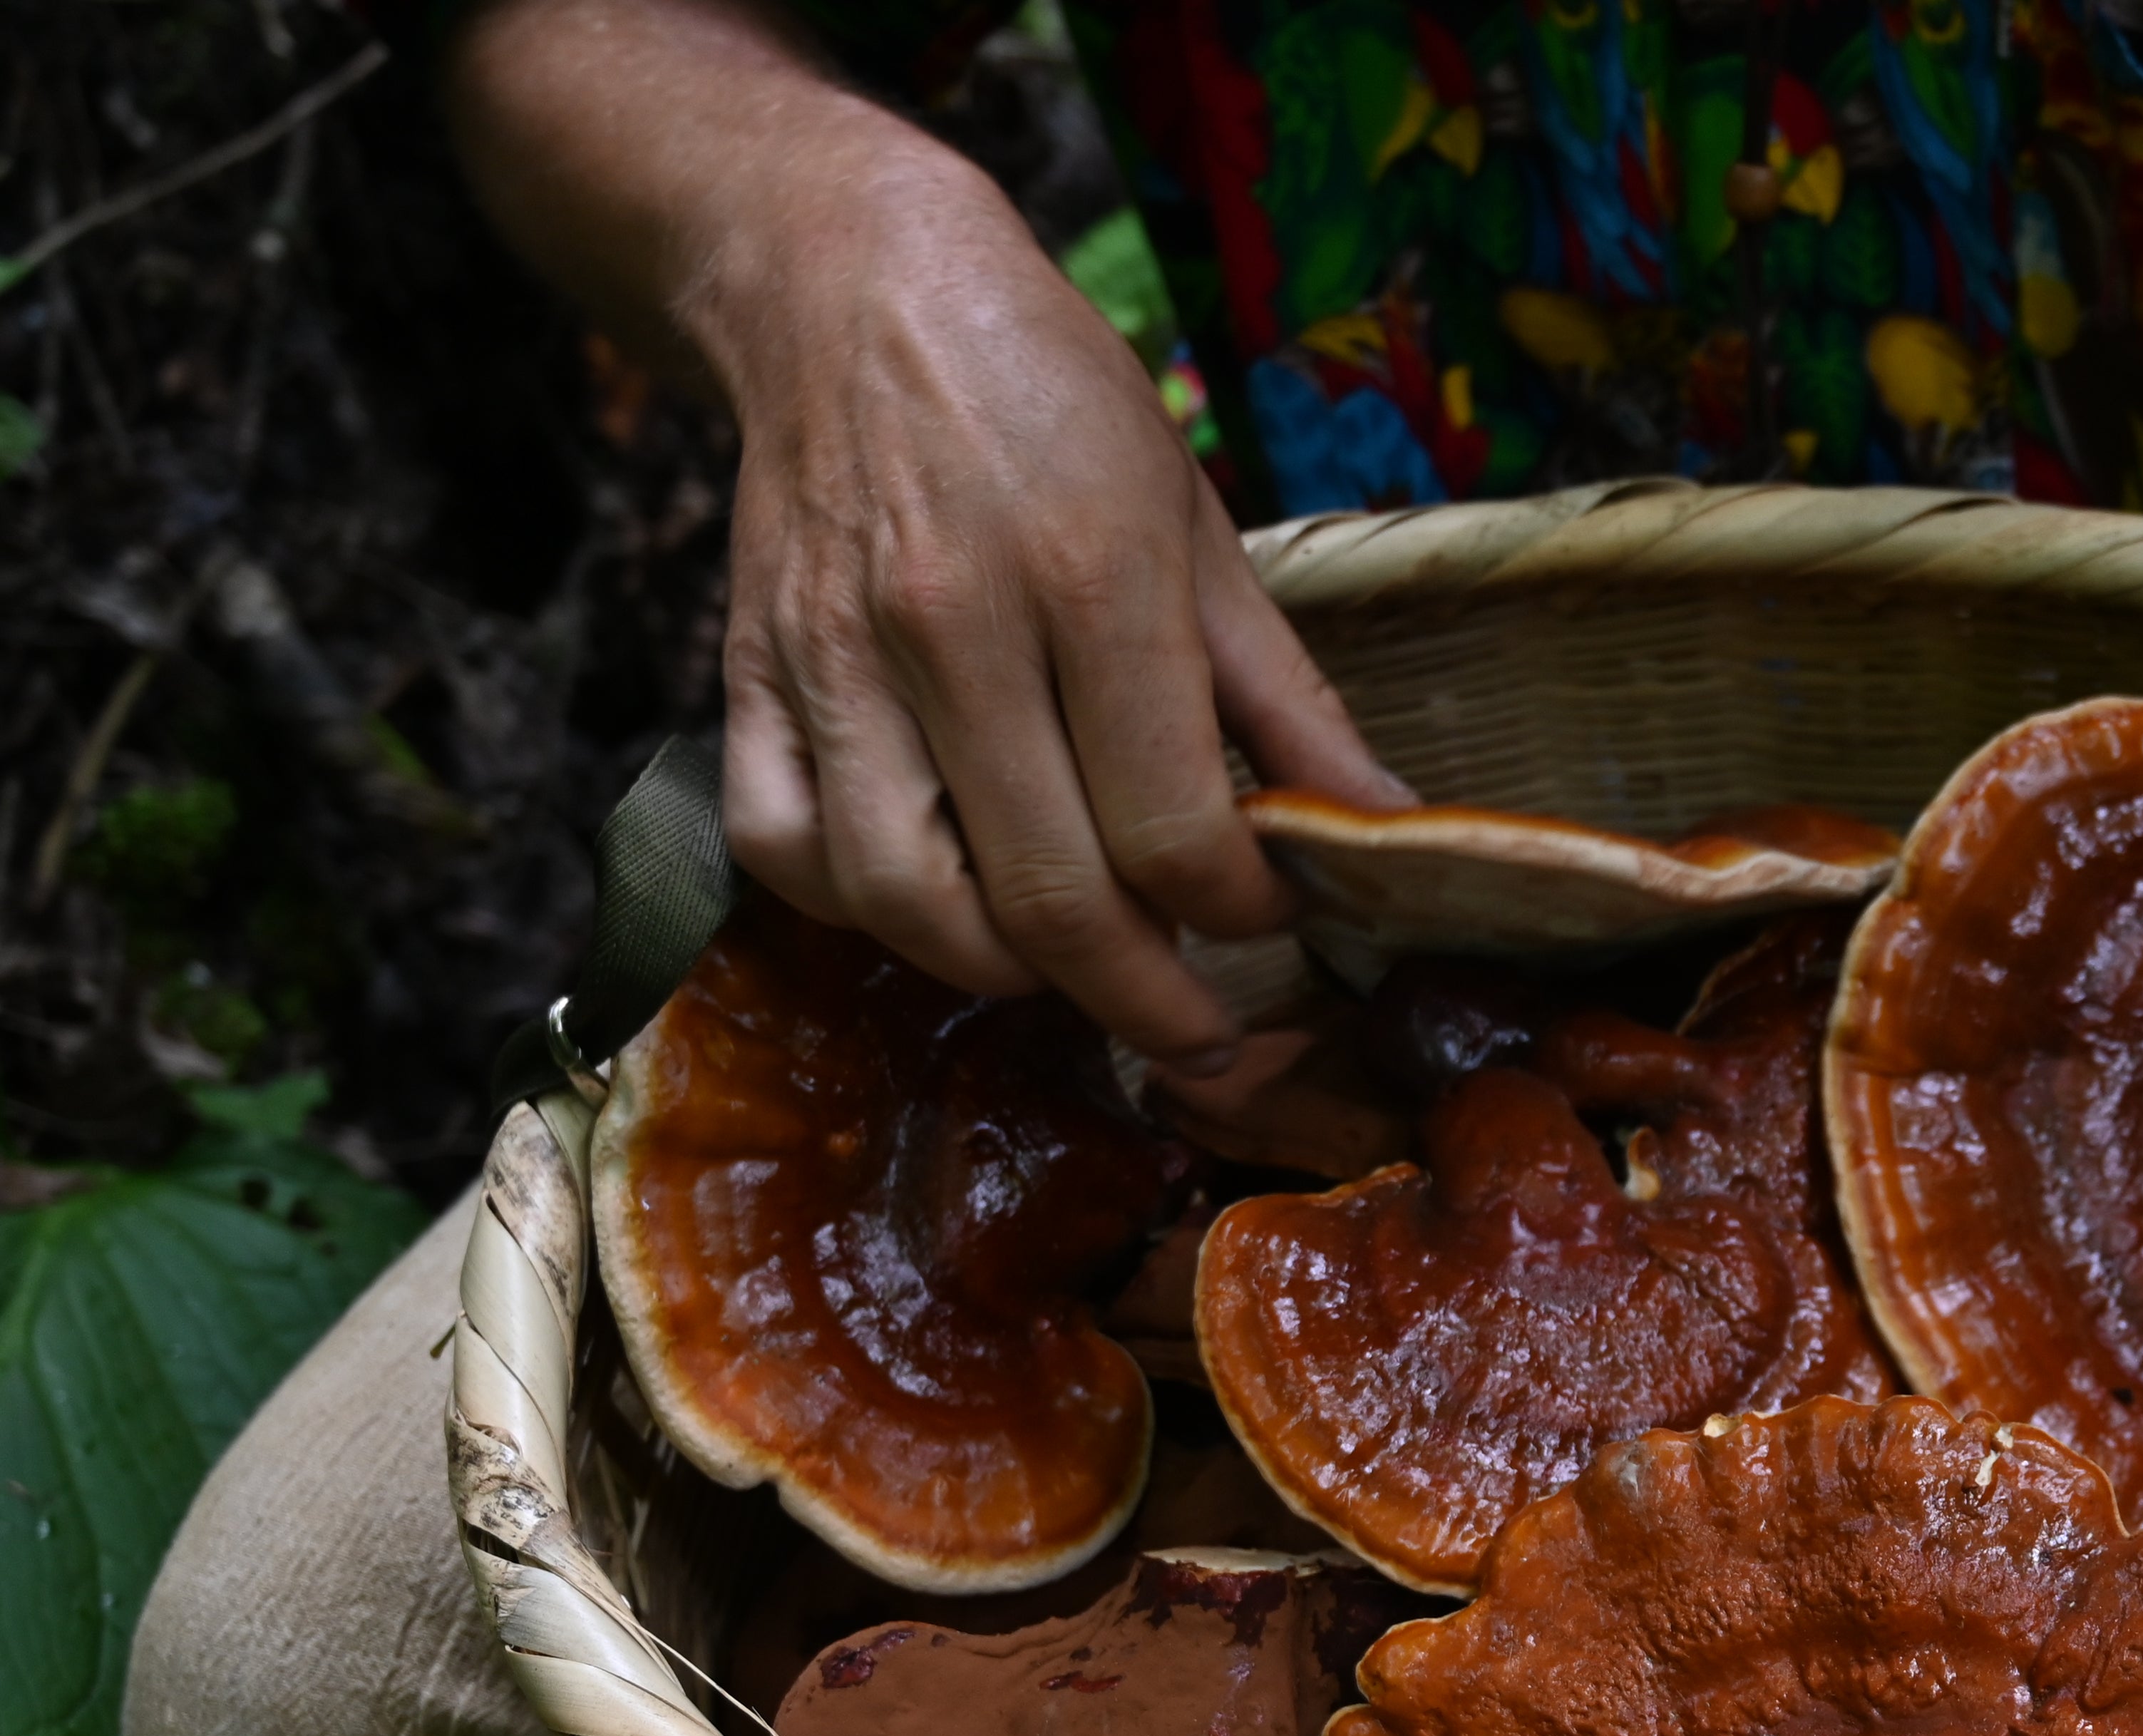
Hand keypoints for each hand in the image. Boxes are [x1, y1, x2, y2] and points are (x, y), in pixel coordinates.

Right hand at [683, 154, 1406, 1068]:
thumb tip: (1389, 830)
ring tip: (1078, 962)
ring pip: (908, 909)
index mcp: (1090, 580)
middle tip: (1205, 1031)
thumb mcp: (1201, 524)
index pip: (1175, 833)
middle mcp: (951, 629)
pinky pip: (786, 856)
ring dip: (1008, 974)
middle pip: (1050, 902)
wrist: (853, 288)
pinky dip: (864, 914)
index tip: (1278, 919)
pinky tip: (940, 894)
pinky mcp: (744, 674)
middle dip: (1148, 1002)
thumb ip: (1290, 698)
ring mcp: (833, 660)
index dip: (1245, 913)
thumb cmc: (1049, 402)